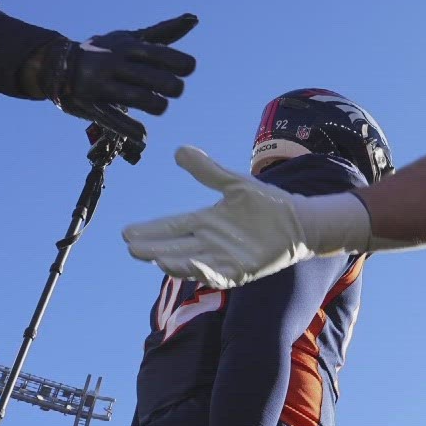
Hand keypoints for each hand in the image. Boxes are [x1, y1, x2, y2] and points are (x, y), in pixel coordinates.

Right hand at [32, 14, 198, 149]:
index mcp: (127, 47)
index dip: (181, 63)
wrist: (57, 63)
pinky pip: (113, 120)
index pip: (160, 54)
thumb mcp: (131, 38)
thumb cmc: (106, 50)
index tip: (188, 68)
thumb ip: (163, 32)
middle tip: (175, 89)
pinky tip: (143, 136)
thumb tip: (194, 19)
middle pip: (154, 78)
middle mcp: (115, 64)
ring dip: (157, 105)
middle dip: (172, 86)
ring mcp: (102, 85)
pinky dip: (131, 130)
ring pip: (139, 99)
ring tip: (160, 105)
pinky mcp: (90, 105)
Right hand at [122, 146, 370, 288]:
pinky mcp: (240, 270)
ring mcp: (223, 258)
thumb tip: (178, 150)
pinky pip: (218, 275)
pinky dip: (205, 272)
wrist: (298, 221)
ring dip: (173, 262)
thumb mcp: (234, 183)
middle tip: (131, 246)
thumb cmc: (267, 204)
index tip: (127, 232)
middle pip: (174, 246)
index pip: (171, 226)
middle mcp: (209, 243)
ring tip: (153, 258)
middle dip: (153, 248)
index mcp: (205, 222)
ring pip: (190, 263)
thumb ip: (208, 171)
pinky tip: (192, 266)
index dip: (150, 229)